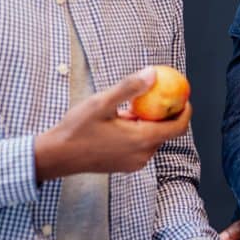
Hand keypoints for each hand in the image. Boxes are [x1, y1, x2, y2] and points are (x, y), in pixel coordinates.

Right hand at [34, 67, 192, 180]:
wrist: (55, 156)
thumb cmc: (76, 129)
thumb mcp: (102, 103)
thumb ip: (129, 88)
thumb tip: (153, 74)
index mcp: (142, 140)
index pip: (178, 128)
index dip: (185, 112)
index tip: (184, 98)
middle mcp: (143, 155)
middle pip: (166, 132)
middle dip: (164, 114)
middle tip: (156, 96)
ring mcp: (134, 163)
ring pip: (152, 139)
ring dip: (148, 123)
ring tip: (129, 109)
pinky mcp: (125, 165)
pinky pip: (141, 147)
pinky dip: (138, 133)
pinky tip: (120, 122)